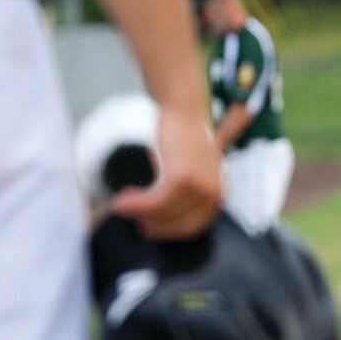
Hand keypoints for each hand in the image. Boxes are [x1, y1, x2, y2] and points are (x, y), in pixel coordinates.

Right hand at [110, 104, 222, 238]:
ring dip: (139, 213)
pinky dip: (137, 204)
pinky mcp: (182, 178)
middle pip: (179, 224)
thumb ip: (184, 193)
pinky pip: (155, 202)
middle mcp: (214, 192)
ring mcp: (199, 186)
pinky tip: (123, 200)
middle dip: (154, 226)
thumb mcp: (191, 170)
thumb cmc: (183, 138)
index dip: (169, 231)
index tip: (150, 228)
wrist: (183, 108)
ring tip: (122, 206)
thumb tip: (157, 218)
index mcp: (218, 193)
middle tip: (134, 220)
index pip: (193, 226)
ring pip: (164, 213)